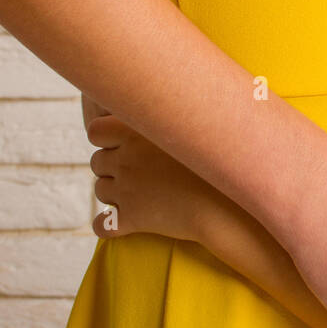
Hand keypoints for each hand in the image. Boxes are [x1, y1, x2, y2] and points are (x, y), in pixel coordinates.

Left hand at [87, 114, 213, 242]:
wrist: (230, 203)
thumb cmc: (218, 162)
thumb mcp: (193, 129)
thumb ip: (170, 118)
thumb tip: (166, 102)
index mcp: (136, 132)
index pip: (96, 131)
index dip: (107, 139)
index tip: (125, 145)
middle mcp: (126, 159)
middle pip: (98, 162)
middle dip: (112, 168)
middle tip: (141, 174)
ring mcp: (126, 190)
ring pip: (100, 191)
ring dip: (114, 194)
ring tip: (143, 196)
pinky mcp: (131, 218)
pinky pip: (101, 226)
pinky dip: (106, 226)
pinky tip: (120, 225)